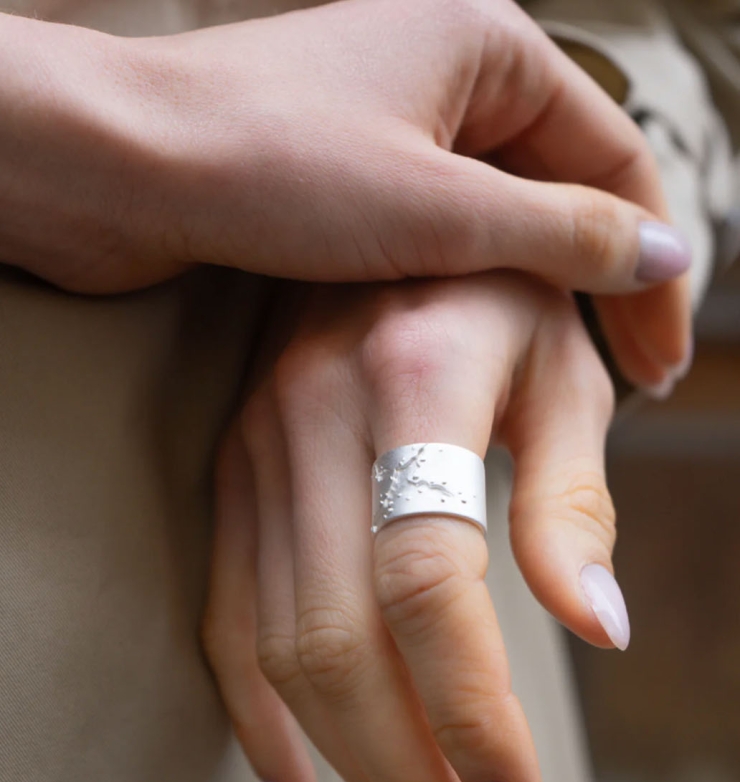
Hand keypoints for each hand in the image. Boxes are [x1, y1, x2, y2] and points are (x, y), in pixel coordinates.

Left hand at [1, 1, 688, 387]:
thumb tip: (660, 252)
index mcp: (489, 46)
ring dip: (537, 295)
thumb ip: (561, 231)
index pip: (614, 159)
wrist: (116, 168)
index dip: (649, 265)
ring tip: (568, 375)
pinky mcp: (348, 179)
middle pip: (562, 191)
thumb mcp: (440, 206)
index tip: (660, 359)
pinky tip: (488, 343)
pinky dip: (473, 291)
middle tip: (626, 383)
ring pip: (500, 222)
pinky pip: (439, 237)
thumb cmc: (266, 162)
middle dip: (597, 287)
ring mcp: (395, 129)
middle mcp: (448, 76)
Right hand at [203, 273, 623, 781]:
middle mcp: (309, 415)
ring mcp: (253, 447)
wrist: (396, 224)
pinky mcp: (229, 474)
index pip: (426, 579)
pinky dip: (252, 713)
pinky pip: (221, 612)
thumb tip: (598, 631)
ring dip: (347, 762)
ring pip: (276, 643)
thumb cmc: (506, 300)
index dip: (472, 708)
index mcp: (411, 375)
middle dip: (406, 773)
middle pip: (336, 638)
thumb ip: (573, 502)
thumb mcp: (564, 373)